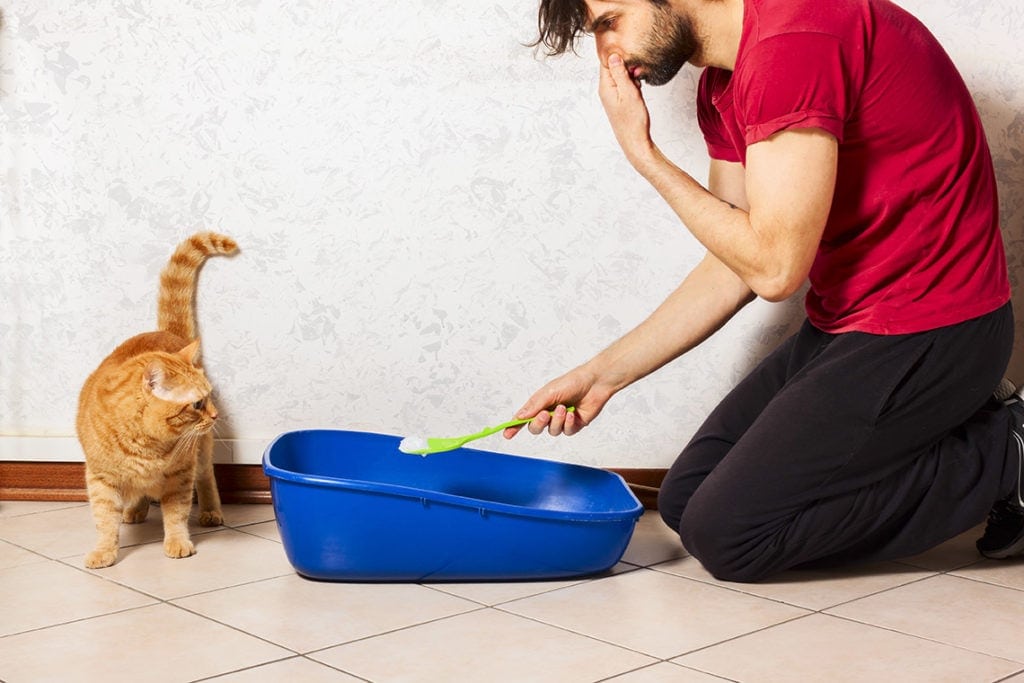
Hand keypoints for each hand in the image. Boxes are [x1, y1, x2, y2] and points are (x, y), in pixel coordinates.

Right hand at [504, 366, 613, 438]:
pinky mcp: (574, 425)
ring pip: (552, 431)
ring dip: (557, 421)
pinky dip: (568, 423)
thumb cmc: (572, 382)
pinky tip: (573, 414)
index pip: (523, 417)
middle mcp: (549, 413)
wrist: (595, 383)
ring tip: (565, 408)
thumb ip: (534, 405)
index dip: (514, 426)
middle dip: (538, 423)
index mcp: (540, 403)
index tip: (506, 433)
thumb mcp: (549, 392)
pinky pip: (566, 432)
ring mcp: (561, 420)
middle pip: (536, 428)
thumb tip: (519, 416)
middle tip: (544, 414)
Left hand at [599, 53, 654, 167]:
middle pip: (613, 67)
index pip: (606, 62)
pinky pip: (624, 85)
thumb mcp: (629, 92)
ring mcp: (612, 96)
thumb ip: (620, 74)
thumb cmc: (633, 120)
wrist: (635, 141)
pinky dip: (632, 84)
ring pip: (621, 76)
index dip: (617, 54)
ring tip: (638, 84)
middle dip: (626, 66)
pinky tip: (638, 90)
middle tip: (637, 72)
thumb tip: (612, 56)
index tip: (629, 53)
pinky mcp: (619, 101)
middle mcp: (606, 90)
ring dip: (631, 76)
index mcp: (605, 86)